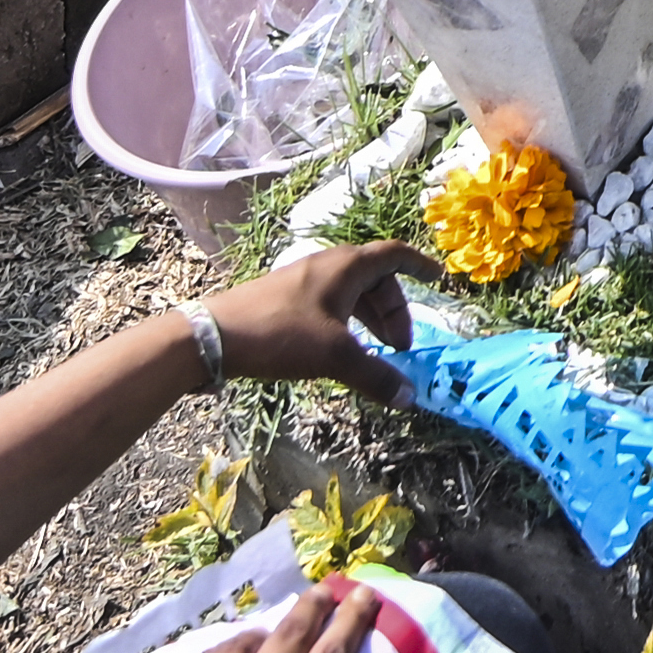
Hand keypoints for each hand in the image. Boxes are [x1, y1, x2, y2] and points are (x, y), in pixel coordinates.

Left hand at [208, 239, 430, 398]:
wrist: (213, 336)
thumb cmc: (280, 334)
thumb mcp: (334, 357)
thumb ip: (376, 377)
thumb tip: (409, 397)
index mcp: (345, 267)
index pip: (394, 255)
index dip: (419, 265)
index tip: (440, 279)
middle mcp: (326, 266)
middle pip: (374, 278)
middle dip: (393, 311)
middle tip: (400, 348)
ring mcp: (303, 281)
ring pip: (350, 293)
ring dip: (370, 319)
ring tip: (376, 353)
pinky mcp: (284, 299)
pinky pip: (330, 303)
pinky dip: (347, 323)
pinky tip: (341, 351)